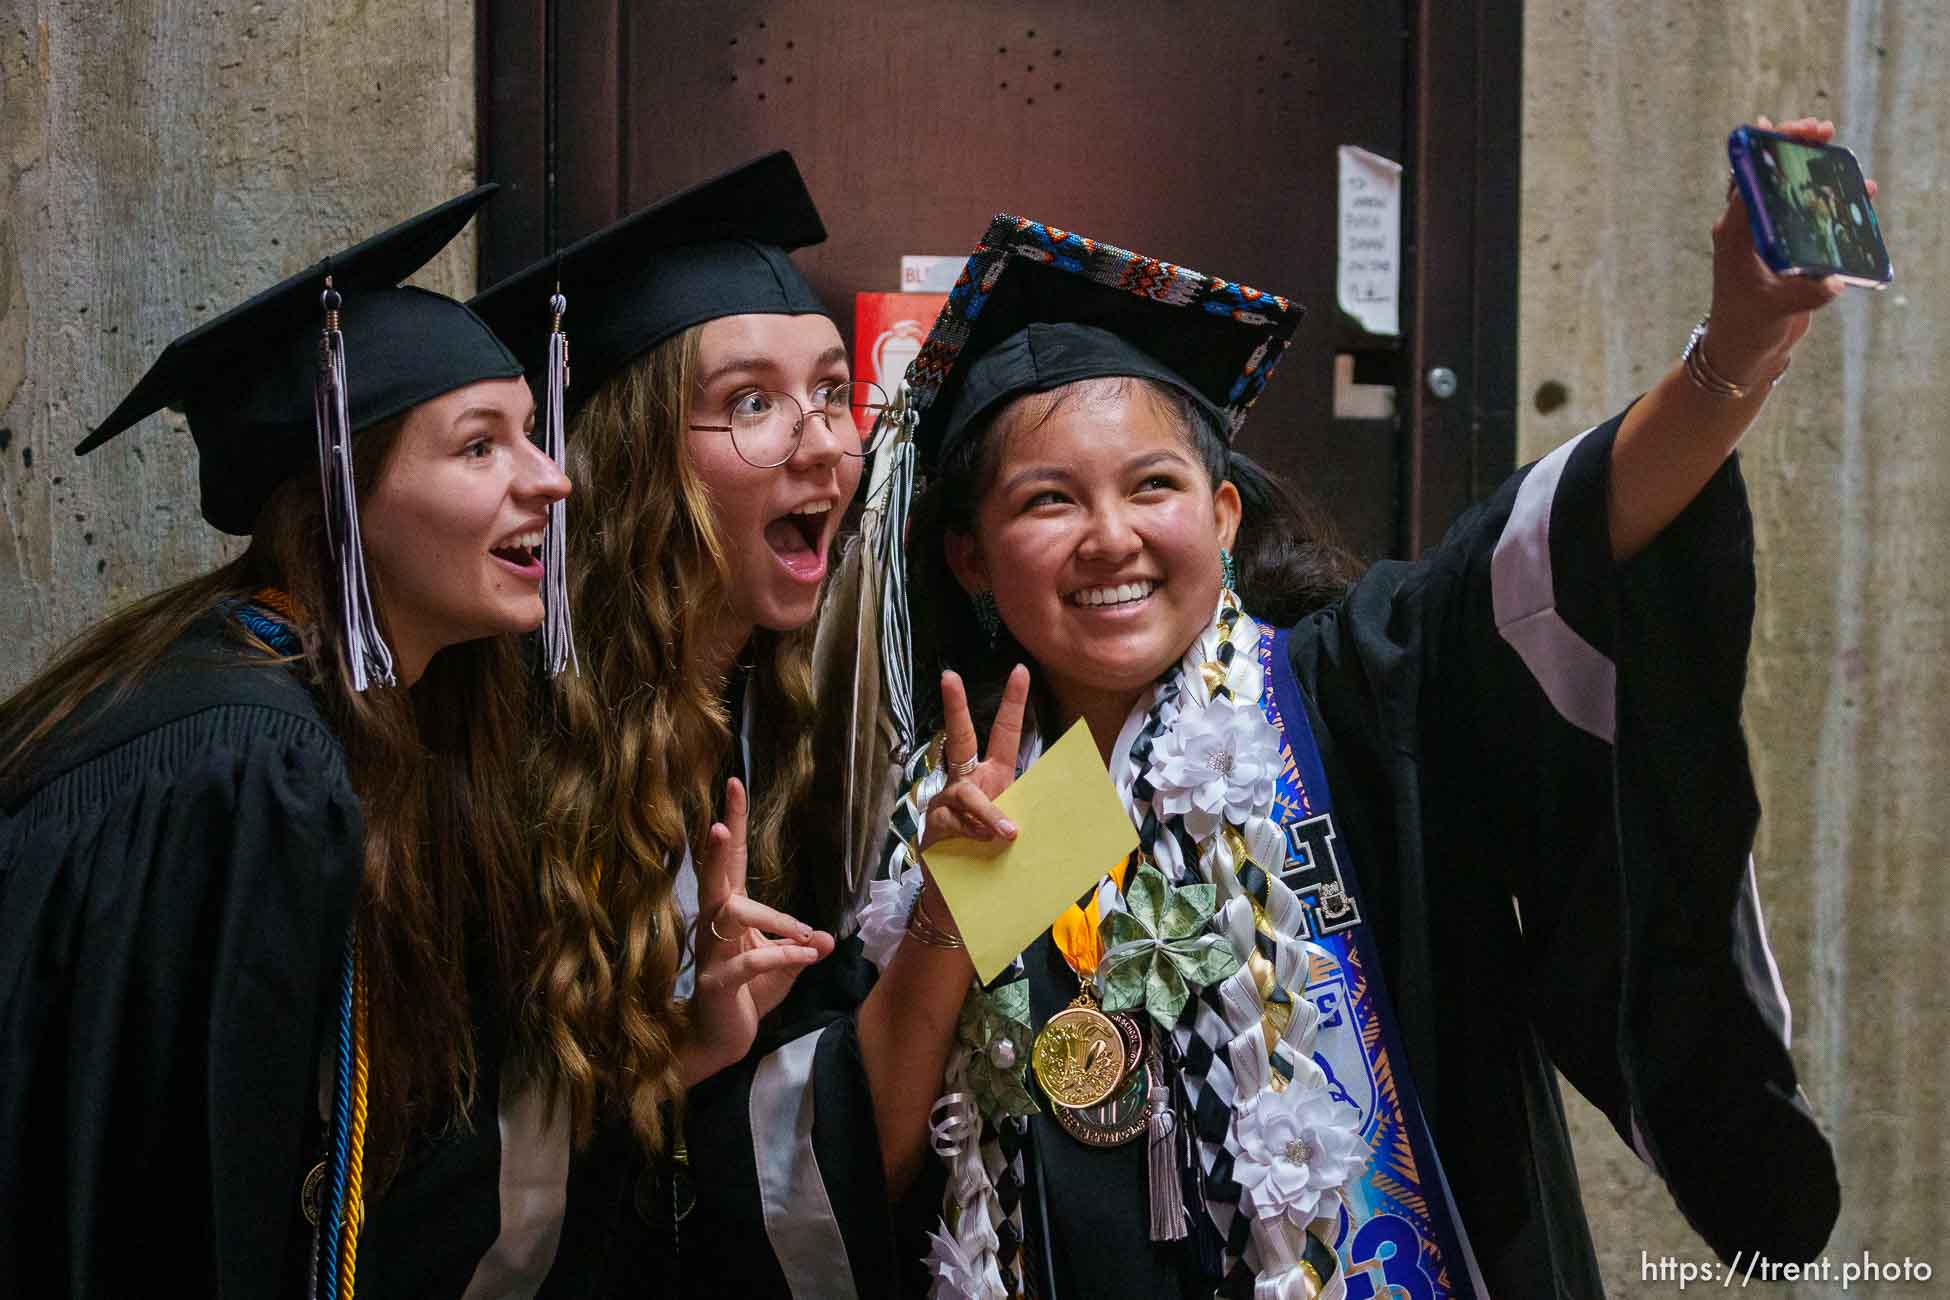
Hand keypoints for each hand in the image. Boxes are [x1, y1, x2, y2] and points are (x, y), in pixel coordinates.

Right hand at [682, 777, 834, 1083]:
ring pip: (734, 913)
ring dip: (776, 918)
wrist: (721, 1040)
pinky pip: (749, 959)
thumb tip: (827, 938)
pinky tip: (803, 956)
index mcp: (730, 912)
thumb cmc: (749, 995)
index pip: (731, 861)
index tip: (735, 783)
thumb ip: (802, 947)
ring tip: (805, 934)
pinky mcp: (718, 981)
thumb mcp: (785, 966)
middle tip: (719, 822)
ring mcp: (712, 953)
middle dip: (718, 848)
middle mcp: (714, 926)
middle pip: (715, 877)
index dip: (733, 822)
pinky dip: (781, 955)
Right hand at [919, 665, 1030, 852]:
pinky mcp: (933, 824)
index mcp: (994, 777)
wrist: (960, 896)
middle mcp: (968, 782)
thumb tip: (1039, 815)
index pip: (1004, 733)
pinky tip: (980, 845)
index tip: (1020, 671)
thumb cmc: (993, 857)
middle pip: (960, 738)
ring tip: (1007, 835)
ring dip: (987, 813)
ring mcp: (946, 802)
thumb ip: (1029, 816)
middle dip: (955, 707)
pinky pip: (954, 821)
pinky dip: (972, 834)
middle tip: (948, 676)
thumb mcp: (1020, 831)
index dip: (1013, 702)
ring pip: (965, 793)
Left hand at [1707, 114, 1876, 384]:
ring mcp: (1767, 236)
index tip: (1790, 129)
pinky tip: (1857, 191)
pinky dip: (1828, 198)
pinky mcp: (1785, 247)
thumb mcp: (1773, 311)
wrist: (1744, 351)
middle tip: (1821, 130)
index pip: (1748, 180)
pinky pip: (1806, 213)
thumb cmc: (1746, 329)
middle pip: (1767, 175)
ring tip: (1836, 149)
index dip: (1768, 150)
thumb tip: (1832, 282)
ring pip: (1787, 190)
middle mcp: (1748, 229)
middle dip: (1792, 148)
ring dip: (1811, 168)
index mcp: (1734, 234)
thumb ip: (1802, 295)